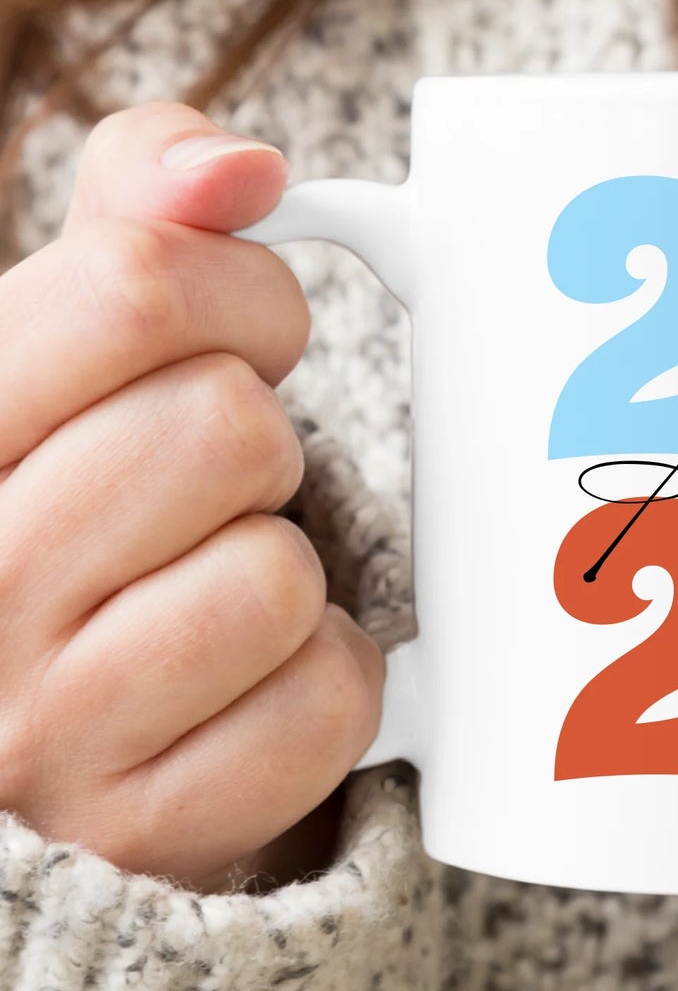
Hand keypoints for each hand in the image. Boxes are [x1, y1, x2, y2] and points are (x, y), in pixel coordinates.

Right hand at [0, 104, 382, 893]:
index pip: (133, 289)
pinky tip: (252, 673)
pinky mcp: (145, 821)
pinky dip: (323, 673)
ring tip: (214, 578)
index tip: (245, 338)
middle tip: (216, 480)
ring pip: (274, 576)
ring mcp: (39, 730)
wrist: (82, 683)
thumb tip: (240, 169)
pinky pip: (324, 701)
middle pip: (226, 430)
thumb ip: (147, 205)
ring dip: (283, 565)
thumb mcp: (90, 321)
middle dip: (257, 439)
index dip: (243, 296)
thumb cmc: (104, 476)